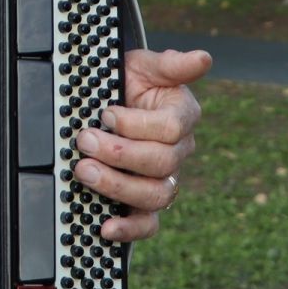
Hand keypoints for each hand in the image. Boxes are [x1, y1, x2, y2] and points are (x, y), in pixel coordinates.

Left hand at [72, 47, 208, 242]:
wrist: (107, 102)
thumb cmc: (127, 82)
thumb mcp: (143, 66)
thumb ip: (171, 65)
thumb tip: (203, 58)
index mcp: (182, 117)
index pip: (171, 129)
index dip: (136, 124)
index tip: (106, 114)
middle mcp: (178, 151)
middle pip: (161, 163)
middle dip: (118, 153)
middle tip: (84, 140)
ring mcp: (164, 179)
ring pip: (155, 195)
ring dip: (117, 186)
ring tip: (84, 171)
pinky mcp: (146, 203)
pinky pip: (148, 224)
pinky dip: (129, 230)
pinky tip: (106, 227)